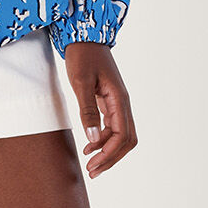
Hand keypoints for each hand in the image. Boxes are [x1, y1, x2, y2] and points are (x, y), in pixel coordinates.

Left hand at [63, 42, 136, 178]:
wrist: (84, 37)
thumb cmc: (82, 56)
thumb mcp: (80, 83)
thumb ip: (87, 110)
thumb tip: (91, 139)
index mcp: (119, 99)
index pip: (122, 135)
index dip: (109, 154)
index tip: (92, 164)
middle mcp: (122, 103)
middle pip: (127, 140)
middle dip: (111, 158)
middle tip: (92, 170)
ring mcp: (117, 103)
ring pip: (121, 135)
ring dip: (108, 151)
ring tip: (90, 163)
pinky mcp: (109, 102)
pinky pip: (113, 127)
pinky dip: (103, 140)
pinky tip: (89, 145)